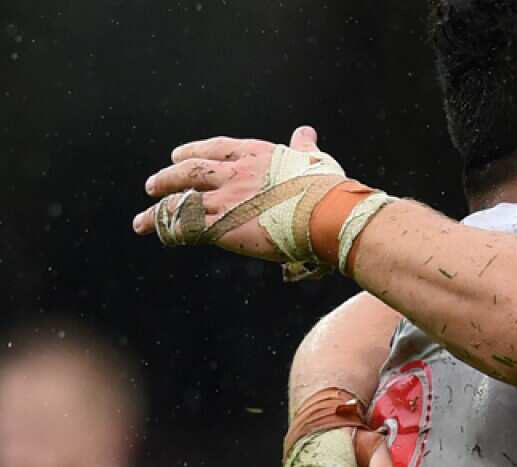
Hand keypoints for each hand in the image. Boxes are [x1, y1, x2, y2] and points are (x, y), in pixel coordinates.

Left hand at [132, 125, 333, 260]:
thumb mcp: (314, 159)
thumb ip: (304, 146)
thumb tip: (306, 131)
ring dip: (157, 212)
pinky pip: (186, 228)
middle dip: (167, 178)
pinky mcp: (222, 227)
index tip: (177, 155)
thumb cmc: (326, 187)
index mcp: (254, 154)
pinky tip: (161, 237)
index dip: (192, 151)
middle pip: (189, 172)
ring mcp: (225, 200)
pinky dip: (169, 231)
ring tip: (142, 220)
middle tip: (152, 185)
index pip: (215, 148)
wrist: (326, 214)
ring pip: (180, 203)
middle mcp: (234, 174)